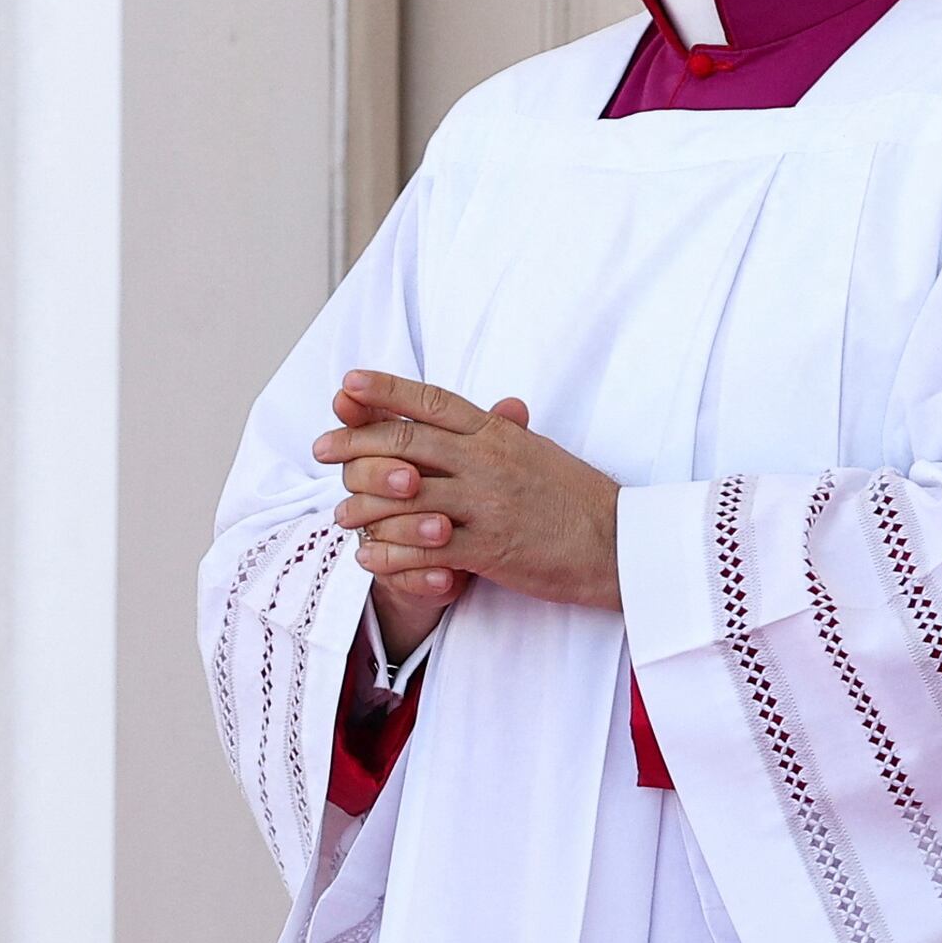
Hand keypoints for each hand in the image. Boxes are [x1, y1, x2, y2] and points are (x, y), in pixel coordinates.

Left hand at [316, 371, 622, 615]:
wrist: (622, 544)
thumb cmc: (577, 499)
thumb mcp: (538, 452)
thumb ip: (504, 433)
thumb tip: (493, 409)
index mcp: (496, 434)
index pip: (432, 403)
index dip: (385, 391)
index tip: (346, 384)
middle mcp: (486, 462)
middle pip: (405, 444)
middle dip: (355, 444)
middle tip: (320, 449)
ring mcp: (486, 505)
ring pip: (405, 498)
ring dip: (364, 506)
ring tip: (338, 516)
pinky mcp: (488, 549)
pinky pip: (424, 550)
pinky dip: (389, 555)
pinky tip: (368, 558)